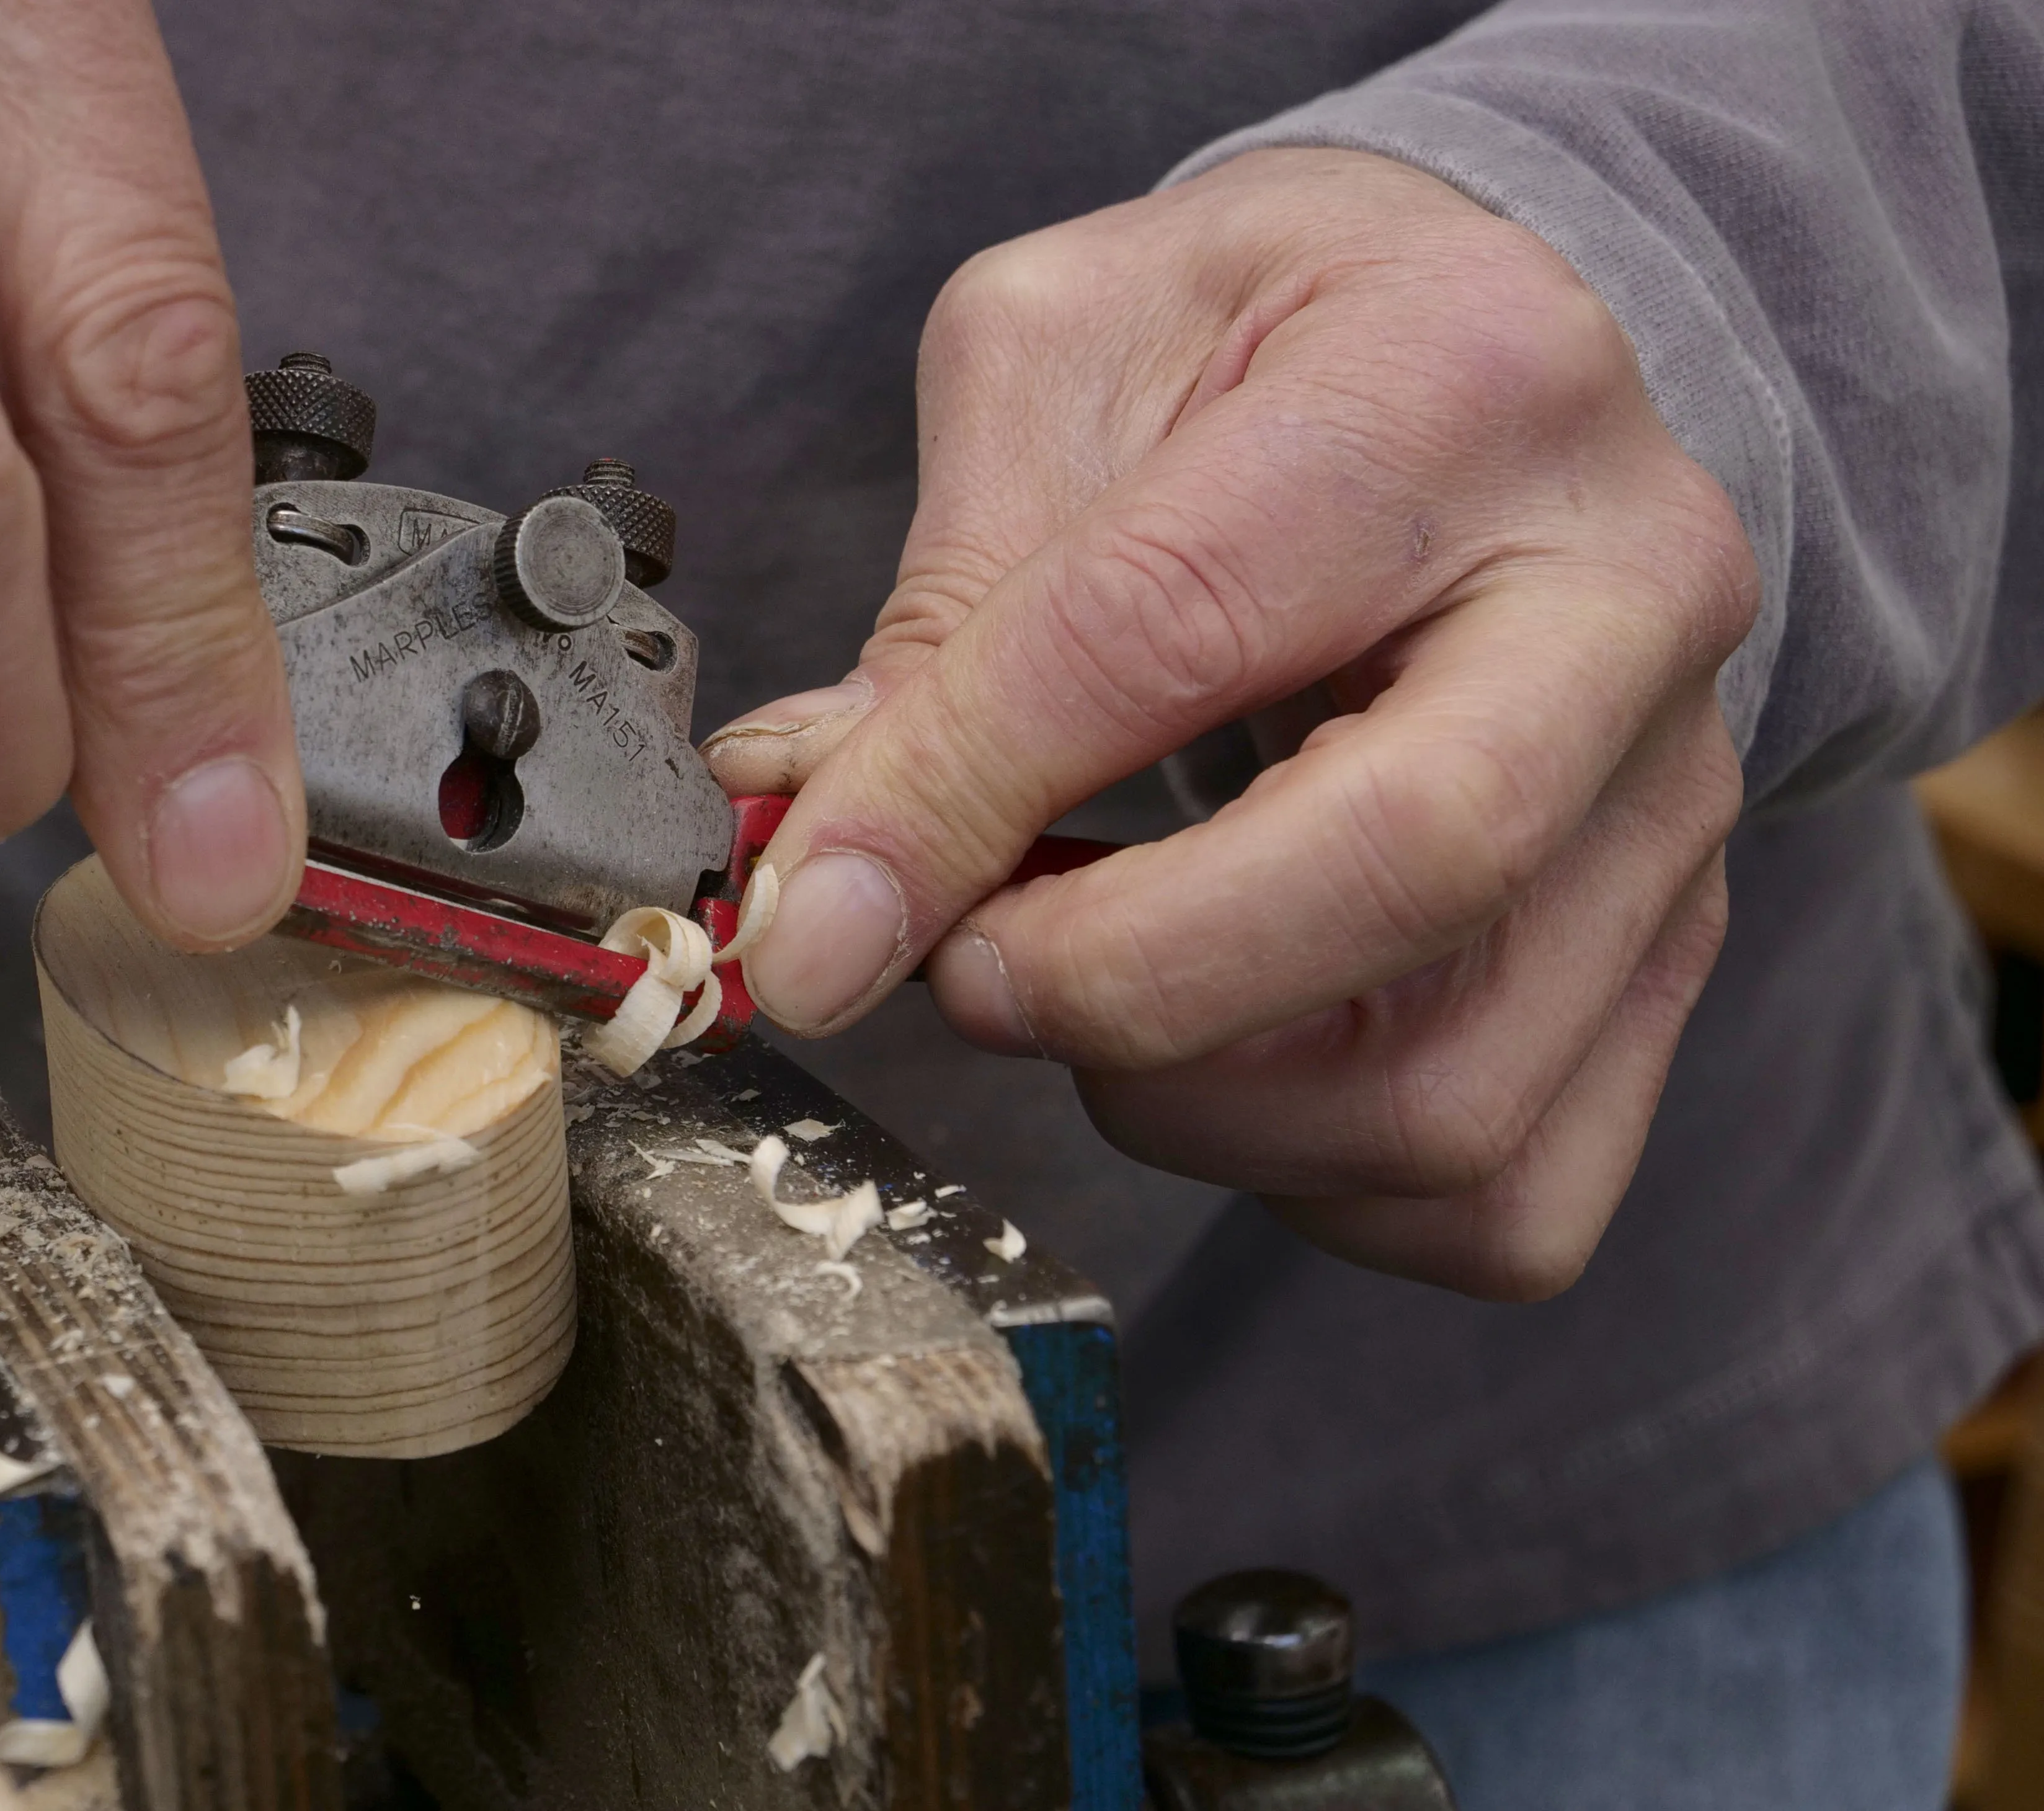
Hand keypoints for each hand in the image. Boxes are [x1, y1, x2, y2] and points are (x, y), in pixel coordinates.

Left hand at [706, 149, 1755, 1300]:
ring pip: (1444, 1096)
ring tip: (1077, 978)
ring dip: (1188, 1096)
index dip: (953, 803)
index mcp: (1457, 380)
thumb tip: (815, 854)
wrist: (1482, 358)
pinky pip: (1501, 1194)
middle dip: (1117, 979)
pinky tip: (1214, 1054)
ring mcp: (1672, 805)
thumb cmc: (1260, 343)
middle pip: (1405, 873)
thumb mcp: (1060, 357)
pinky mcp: (1670, 958)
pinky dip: (1303, 1181)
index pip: (1168, 631)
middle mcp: (1623, 601)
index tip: (803, 926)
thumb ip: (940, 604)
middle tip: (963, 968)